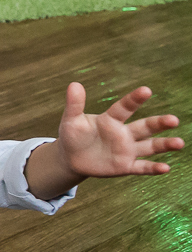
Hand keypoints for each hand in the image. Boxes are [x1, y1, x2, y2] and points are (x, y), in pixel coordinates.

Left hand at [57, 84, 183, 178]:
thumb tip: (74, 84)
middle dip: (159, 123)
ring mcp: (127, 150)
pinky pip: (142, 167)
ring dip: (164, 145)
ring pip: (150, 146)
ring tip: (180, 142)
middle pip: (145, 126)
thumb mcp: (71, 120)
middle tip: (173, 120)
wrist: (71, 158)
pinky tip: (166, 167)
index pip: (125, 108)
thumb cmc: (73, 135)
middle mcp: (124, 133)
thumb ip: (74, 104)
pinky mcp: (125, 166)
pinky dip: (153, 168)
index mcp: (111, 119)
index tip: (146, 90)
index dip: (134, 99)